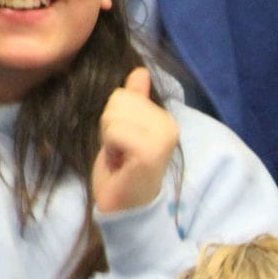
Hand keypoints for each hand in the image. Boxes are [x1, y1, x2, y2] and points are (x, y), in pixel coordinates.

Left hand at [92, 67, 178, 213]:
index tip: (123, 145)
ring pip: (113, 115)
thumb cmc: (123, 171)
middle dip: (110, 127)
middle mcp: (169, 125)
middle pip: (118, 101)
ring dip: (108, 139)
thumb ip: (135, 100)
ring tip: (120, 158)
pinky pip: (114, 131)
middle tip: (120, 152)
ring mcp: (162, 138)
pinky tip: (120, 164)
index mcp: (165, 118)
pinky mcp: (150, 151)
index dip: (114, 120)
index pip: (124, 95)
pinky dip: (110, 148)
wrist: (125, 208)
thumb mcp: (126, 129)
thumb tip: (140, 70)